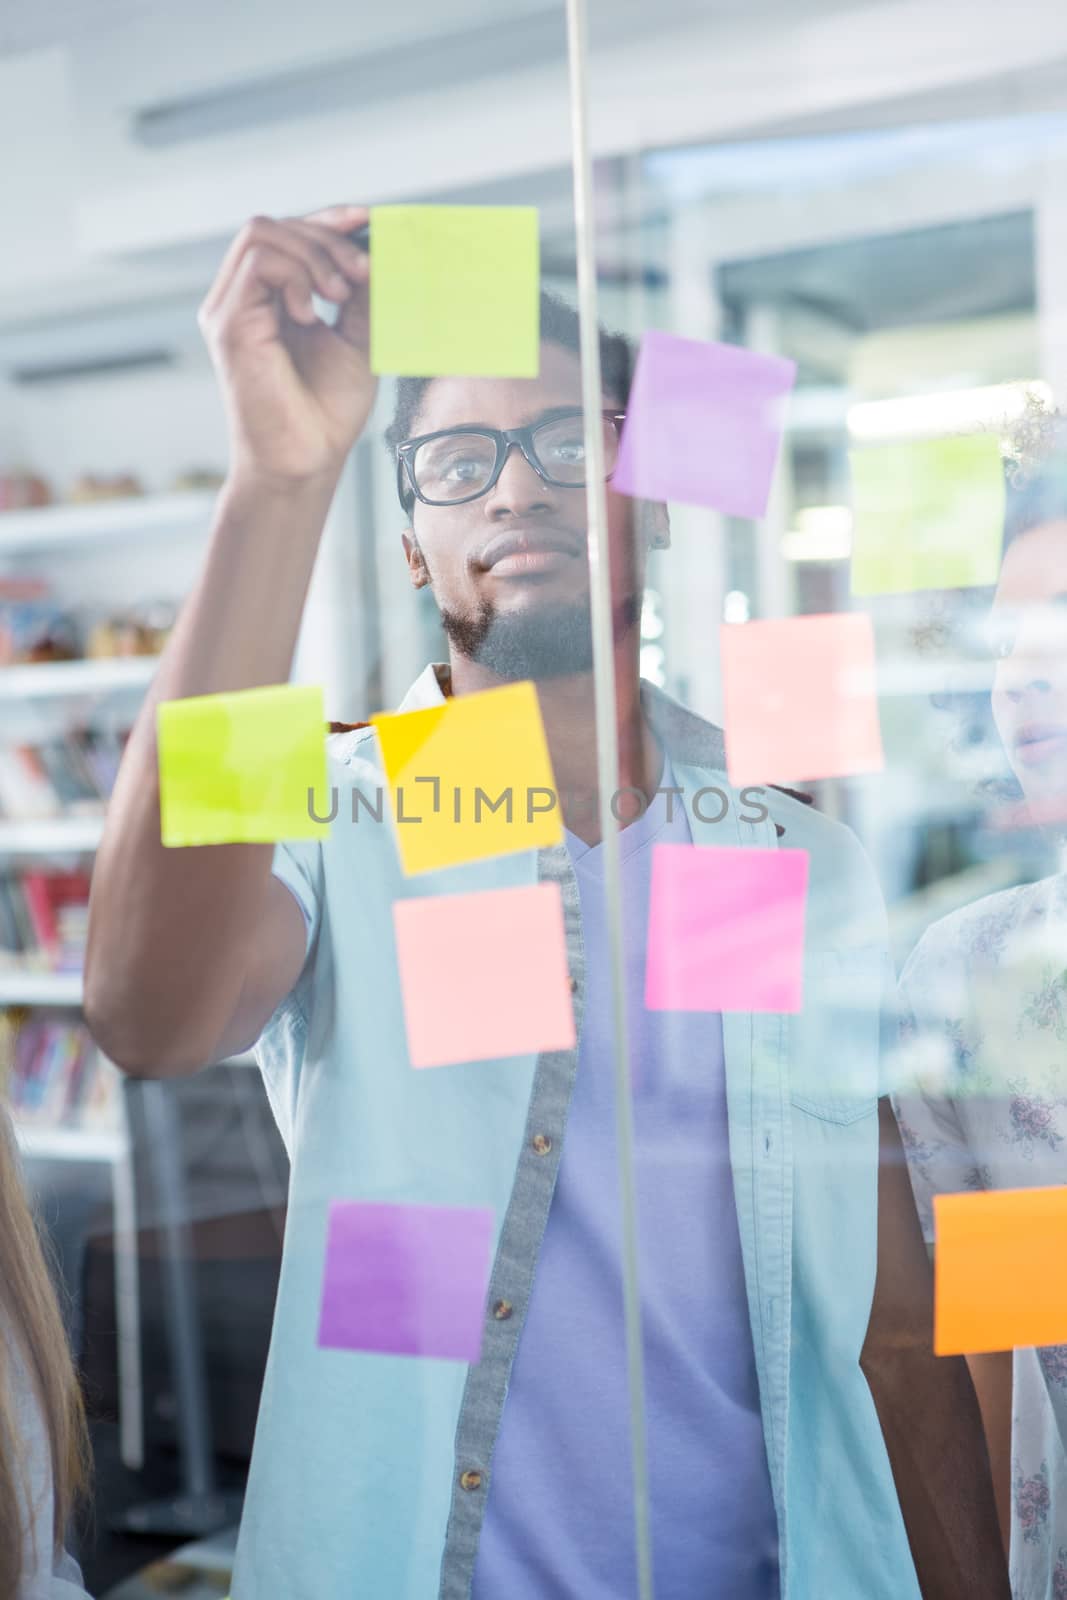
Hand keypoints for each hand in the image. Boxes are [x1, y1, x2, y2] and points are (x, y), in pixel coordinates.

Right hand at [199, 204, 376, 487]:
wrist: (307, 462)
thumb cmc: (327, 413)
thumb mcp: (359, 338)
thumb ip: (362, 293)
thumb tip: (377, 246)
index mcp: (269, 300)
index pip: (287, 234)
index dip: (326, 219)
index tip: (367, 220)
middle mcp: (242, 299)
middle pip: (274, 225)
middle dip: (326, 238)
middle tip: (362, 273)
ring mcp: (229, 309)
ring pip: (261, 234)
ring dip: (313, 254)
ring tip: (340, 295)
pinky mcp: (227, 324)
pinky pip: (257, 264)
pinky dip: (295, 277)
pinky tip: (313, 315)